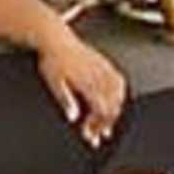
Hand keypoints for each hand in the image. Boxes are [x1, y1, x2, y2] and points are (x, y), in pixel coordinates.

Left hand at [35, 25, 129, 141]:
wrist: (56, 38)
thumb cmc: (53, 59)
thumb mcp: (53, 82)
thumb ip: (65, 100)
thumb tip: (72, 118)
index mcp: (88, 82)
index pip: (101, 110)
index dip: (97, 126)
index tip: (90, 136)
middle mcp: (100, 76)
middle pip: (112, 106)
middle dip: (105, 124)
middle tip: (97, 136)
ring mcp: (105, 69)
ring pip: (119, 96)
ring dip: (114, 112)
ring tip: (106, 124)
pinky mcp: (106, 64)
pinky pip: (120, 83)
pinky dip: (119, 97)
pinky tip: (115, 102)